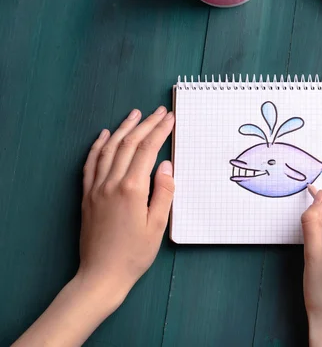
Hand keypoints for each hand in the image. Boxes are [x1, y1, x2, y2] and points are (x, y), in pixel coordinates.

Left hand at [14, 107, 175, 346]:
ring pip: (109, 149)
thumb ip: (164, 191)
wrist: (101, 274)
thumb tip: (167, 164)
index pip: (147, 150)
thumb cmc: (135, 253)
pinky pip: (91, 163)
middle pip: (129, 144)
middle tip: (158, 111)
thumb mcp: (158, 225)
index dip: (160, 131)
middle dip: (145, 125)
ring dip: (123, 129)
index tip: (170, 118)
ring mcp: (96, 187)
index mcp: (132, 189)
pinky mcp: (87, 194)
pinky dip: (98, 146)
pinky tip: (105, 135)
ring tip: (135, 114)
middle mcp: (111, 182)